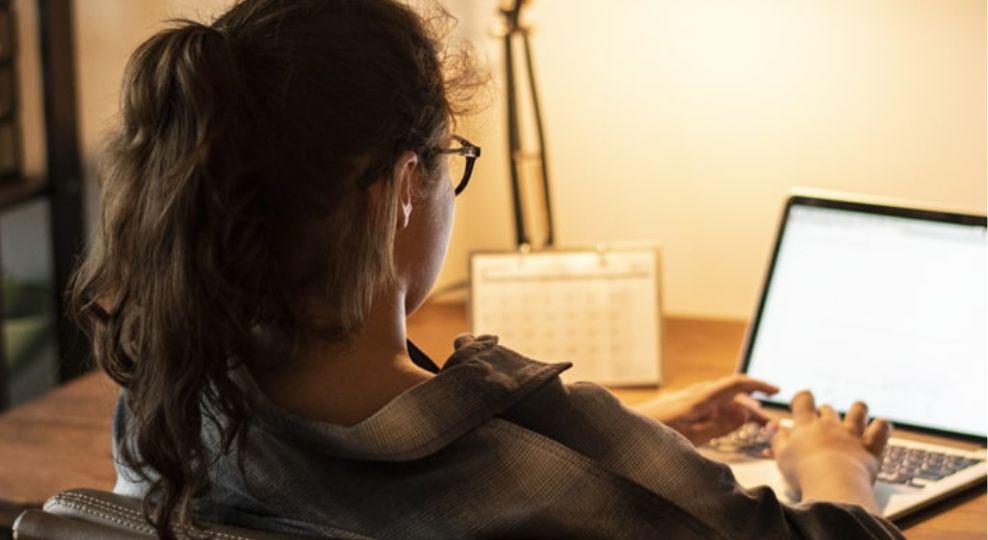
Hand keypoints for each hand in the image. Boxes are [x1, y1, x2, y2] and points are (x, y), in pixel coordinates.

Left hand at [636, 374, 778, 445]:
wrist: (624, 431)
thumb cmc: (655, 435)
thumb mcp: (692, 436)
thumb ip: (719, 425)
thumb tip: (745, 413)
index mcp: (701, 398)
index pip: (737, 383)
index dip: (759, 385)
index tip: (777, 391)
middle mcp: (696, 394)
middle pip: (732, 394)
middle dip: (754, 406)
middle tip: (770, 424)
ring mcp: (688, 399)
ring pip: (722, 401)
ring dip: (740, 411)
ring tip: (755, 426)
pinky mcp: (682, 407)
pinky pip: (710, 407)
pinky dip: (725, 414)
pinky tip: (729, 425)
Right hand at [771, 391, 890, 511]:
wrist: (832, 484)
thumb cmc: (802, 472)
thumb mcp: (781, 455)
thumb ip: (776, 438)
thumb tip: (772, 424)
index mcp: (806, 425)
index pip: (804, 399)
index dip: (802, 399)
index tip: (800, 405)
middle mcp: (830, 425)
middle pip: (828, 409)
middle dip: (824, 412)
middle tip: (821, 423)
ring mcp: (852, 434)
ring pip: (857, 411)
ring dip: (857, 410)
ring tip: (856, 412)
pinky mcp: (870, 447)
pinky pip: (881, 429)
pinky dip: (882, 426)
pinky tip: (881, 426)